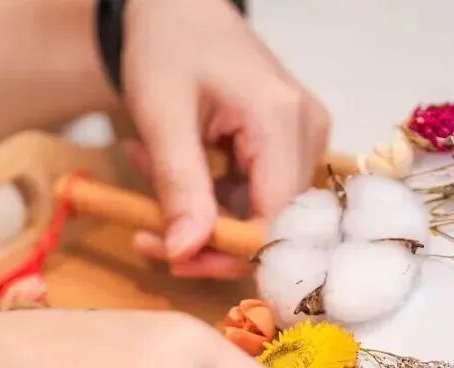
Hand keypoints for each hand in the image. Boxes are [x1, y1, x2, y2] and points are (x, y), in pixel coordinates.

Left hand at [121, 0, 330, 278]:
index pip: (275, 221)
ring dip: (201, 211)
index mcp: (283, 121)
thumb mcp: (161, 116)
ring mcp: (306, 138)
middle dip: (204, 232)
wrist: (179, 8)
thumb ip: (178, 187)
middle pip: (271, 222)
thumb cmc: (167, 47)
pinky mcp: (292, 144)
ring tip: (151, 170)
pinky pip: (256, 194)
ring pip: (259, 213)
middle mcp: (309, 132)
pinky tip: (175, 163)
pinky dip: (210, 194)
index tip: (172, 256)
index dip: (227, 253)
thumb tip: (184, 254)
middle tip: (144, 221)